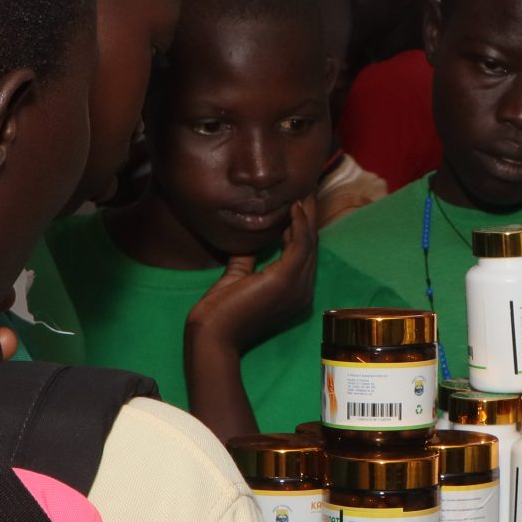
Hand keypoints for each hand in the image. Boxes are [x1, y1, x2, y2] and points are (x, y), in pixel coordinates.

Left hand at [187, 197, 319, 355]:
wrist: (211, 334)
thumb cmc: (220, 312)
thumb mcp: (237, 276)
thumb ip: (247, 258)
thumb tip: (249, 236)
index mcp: (292, 293)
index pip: (302, 254)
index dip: (301, 227)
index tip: (297, 203)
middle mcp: (302, 292)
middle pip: (310, 245)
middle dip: (309, 215)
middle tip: (307, 187)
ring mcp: (297, 287)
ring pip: (308, 242)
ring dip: (307, 214)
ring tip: (304, 189)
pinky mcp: (285, 280)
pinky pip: (300, 245)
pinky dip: (298, 223)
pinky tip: (293, 206)